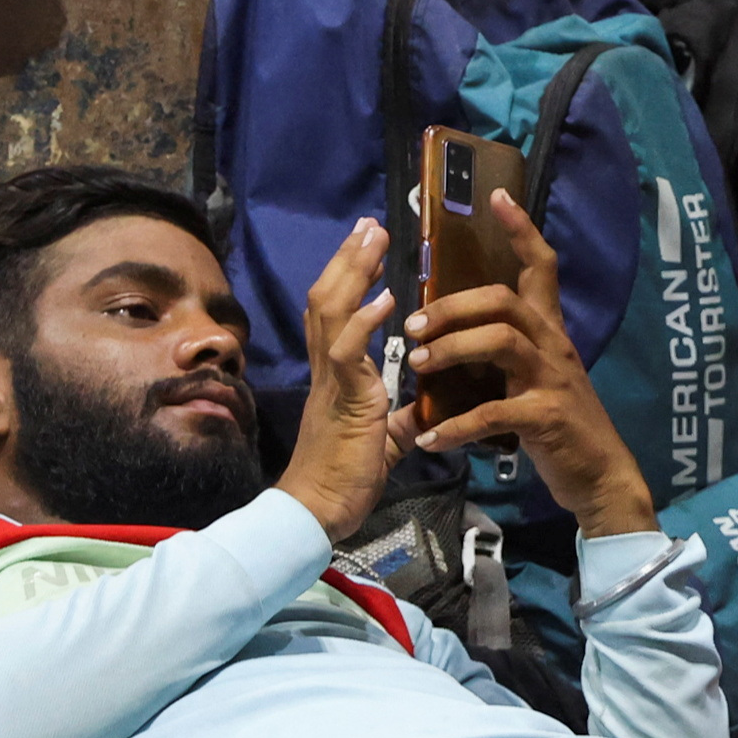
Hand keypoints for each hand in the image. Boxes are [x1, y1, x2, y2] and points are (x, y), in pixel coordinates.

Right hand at [276, 219, 408, 541]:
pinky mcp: (342, 399)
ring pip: (330, 311)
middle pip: (328, 297)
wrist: (318, 512)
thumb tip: (418, 414)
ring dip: (353, 272)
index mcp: (337, 375)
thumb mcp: (381, 441)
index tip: (369, 247)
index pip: (336, 312)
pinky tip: (384, 298)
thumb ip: (396, 421)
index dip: (351, 277)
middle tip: (371, 225)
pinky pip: (346, 351)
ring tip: (373, 240)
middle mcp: (327, 369)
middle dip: (350, 259)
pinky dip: (364, 321)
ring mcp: (331, 380)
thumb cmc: (345, 478)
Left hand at [402, 193, 657, 535]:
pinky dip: (455, 426)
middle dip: (454, 305)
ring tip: (416, 364)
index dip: (521, 230)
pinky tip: (429, 439)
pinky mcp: (545, 418)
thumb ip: (508, 350)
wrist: (599, 476)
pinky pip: (493, 413)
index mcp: (549, 331)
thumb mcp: (539, 376)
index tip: (497, 197)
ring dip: (451, 349)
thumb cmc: (562, 425)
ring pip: (500, 342)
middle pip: (505, 300)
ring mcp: (551, 380)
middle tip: (414, 323)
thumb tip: (460, 329)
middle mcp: (553, 346)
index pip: (540, 267)